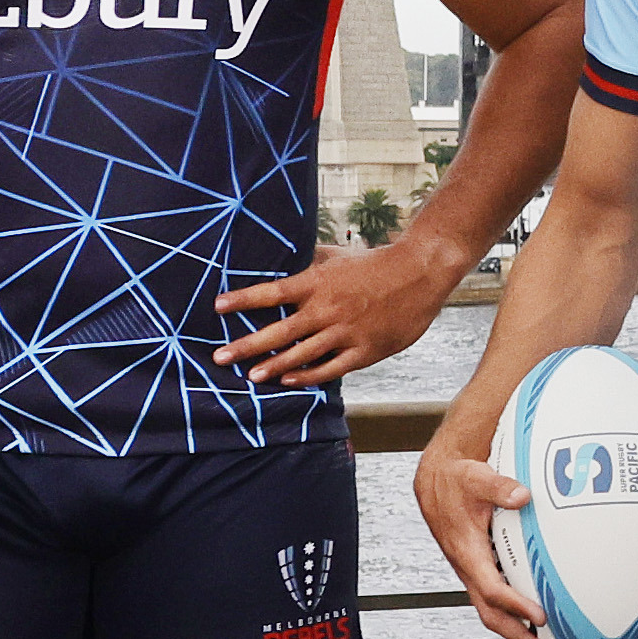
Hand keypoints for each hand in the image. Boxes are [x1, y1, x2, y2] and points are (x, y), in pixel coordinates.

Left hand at [216, 236, 461, 387]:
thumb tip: (284, 264)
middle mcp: (327, 309)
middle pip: (279, 331)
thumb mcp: (338, 257)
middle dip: (246, 345)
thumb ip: (309, 265)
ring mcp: (346, 331)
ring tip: (250, 376)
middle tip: (220, 357)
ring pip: (302, 354)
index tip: (218, 306)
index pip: (272, 292)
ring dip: (273, 366)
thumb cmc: (376, 262)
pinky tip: (290, 381)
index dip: (243, 299)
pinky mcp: (366, 349)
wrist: (420, 272)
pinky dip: (309, 376)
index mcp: (318, 283)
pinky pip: (332, 367)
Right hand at [415, 439, 551, 638]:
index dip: (515, 605)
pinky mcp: (480, 567)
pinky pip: (497, 597)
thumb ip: (499, 486)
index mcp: (467, 552)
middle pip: (491, 612)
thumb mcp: (477, 477)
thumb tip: (523, 495)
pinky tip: (537, 619)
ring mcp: (474, 570)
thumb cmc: (457, 480)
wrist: (436, 481)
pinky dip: (515, 613)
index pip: (492, 588)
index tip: (539, 617)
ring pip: (493, 609)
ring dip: (517, 631)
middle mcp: (469, 567)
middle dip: (517, 636)